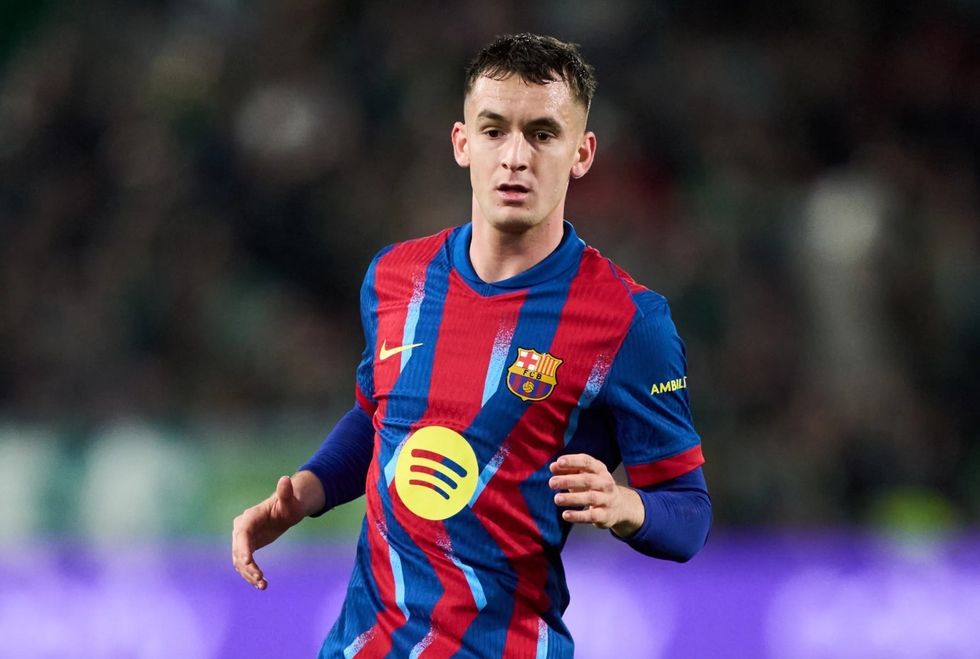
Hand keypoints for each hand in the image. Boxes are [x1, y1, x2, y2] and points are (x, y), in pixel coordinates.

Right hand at [231, 475, 306, 589]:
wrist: (286, 509)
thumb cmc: (289, 504)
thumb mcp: (290, 500)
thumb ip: (286, 492)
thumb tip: (286, 479)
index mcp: (250, 517)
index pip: (242, 534)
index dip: (243, 548)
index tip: (248, 562)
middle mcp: (242, 528)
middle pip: (239, 550)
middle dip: (247, 566)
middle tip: (260, 579)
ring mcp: (242, 539)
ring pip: (240, 560)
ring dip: (249, 574)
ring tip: (263, 585)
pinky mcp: (246, 548)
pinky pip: (244, 564)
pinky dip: (250, 574)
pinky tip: (261, 584)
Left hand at [548, 453, 644, 536]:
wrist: (618, 506)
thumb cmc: (594, 486)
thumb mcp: (584, 475)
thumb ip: (568, 470)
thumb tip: (553, 467)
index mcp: (599, 469)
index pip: (586, 462)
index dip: (573, 461)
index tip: (559, 462)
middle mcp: (605, 483)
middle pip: (587, 480)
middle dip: (568, 481)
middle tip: (552, 483)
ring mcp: (606, 499)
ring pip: (590, 498)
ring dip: (572, 498)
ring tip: (557, 499)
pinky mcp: (604, 515)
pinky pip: (591, 516)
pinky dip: (578, 516)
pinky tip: (565, 515)